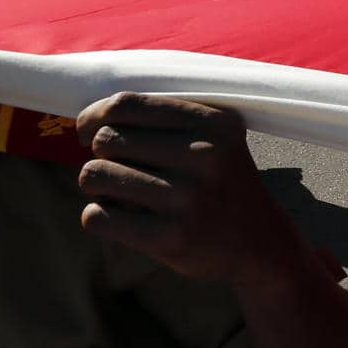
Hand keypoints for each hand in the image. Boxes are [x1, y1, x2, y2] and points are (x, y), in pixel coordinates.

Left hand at [77, 93, 303, 287]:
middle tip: (121, 169)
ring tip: (120, 193)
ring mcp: (188, 198)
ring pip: (94, 175)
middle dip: (101, 155)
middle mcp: (205, 155)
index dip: (93, 117)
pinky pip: (97, 216)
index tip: (89, 133)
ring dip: (97, 185)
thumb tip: (88, 121)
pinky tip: (123, 218)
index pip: (125, 104)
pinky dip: (99, 216)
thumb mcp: (214, 138)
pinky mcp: (172, 237)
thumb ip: (164, 119)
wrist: (260, 243)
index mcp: (214, 123)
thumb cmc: (220, 183)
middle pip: (106, 139)